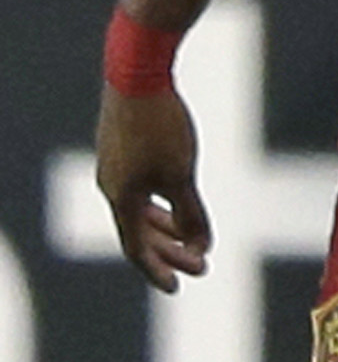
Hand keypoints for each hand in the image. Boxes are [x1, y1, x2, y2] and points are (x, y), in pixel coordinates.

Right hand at [96, 86, 211, 293]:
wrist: (137, 74)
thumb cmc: (161, 127)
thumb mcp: (181, 175)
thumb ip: (190, 214)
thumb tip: (201, 246)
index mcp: (121, 198)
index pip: (137, 248)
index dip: (157, 270)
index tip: (177, 287)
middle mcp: (111, 187)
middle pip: (140, 232)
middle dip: (171, 252)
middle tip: (202, 266)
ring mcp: (114, 167)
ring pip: (140, 210)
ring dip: (167, 228)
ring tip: (194, 239)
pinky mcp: (121, 148)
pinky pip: (140, 189)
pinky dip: (160, 204)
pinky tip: (177, 202)